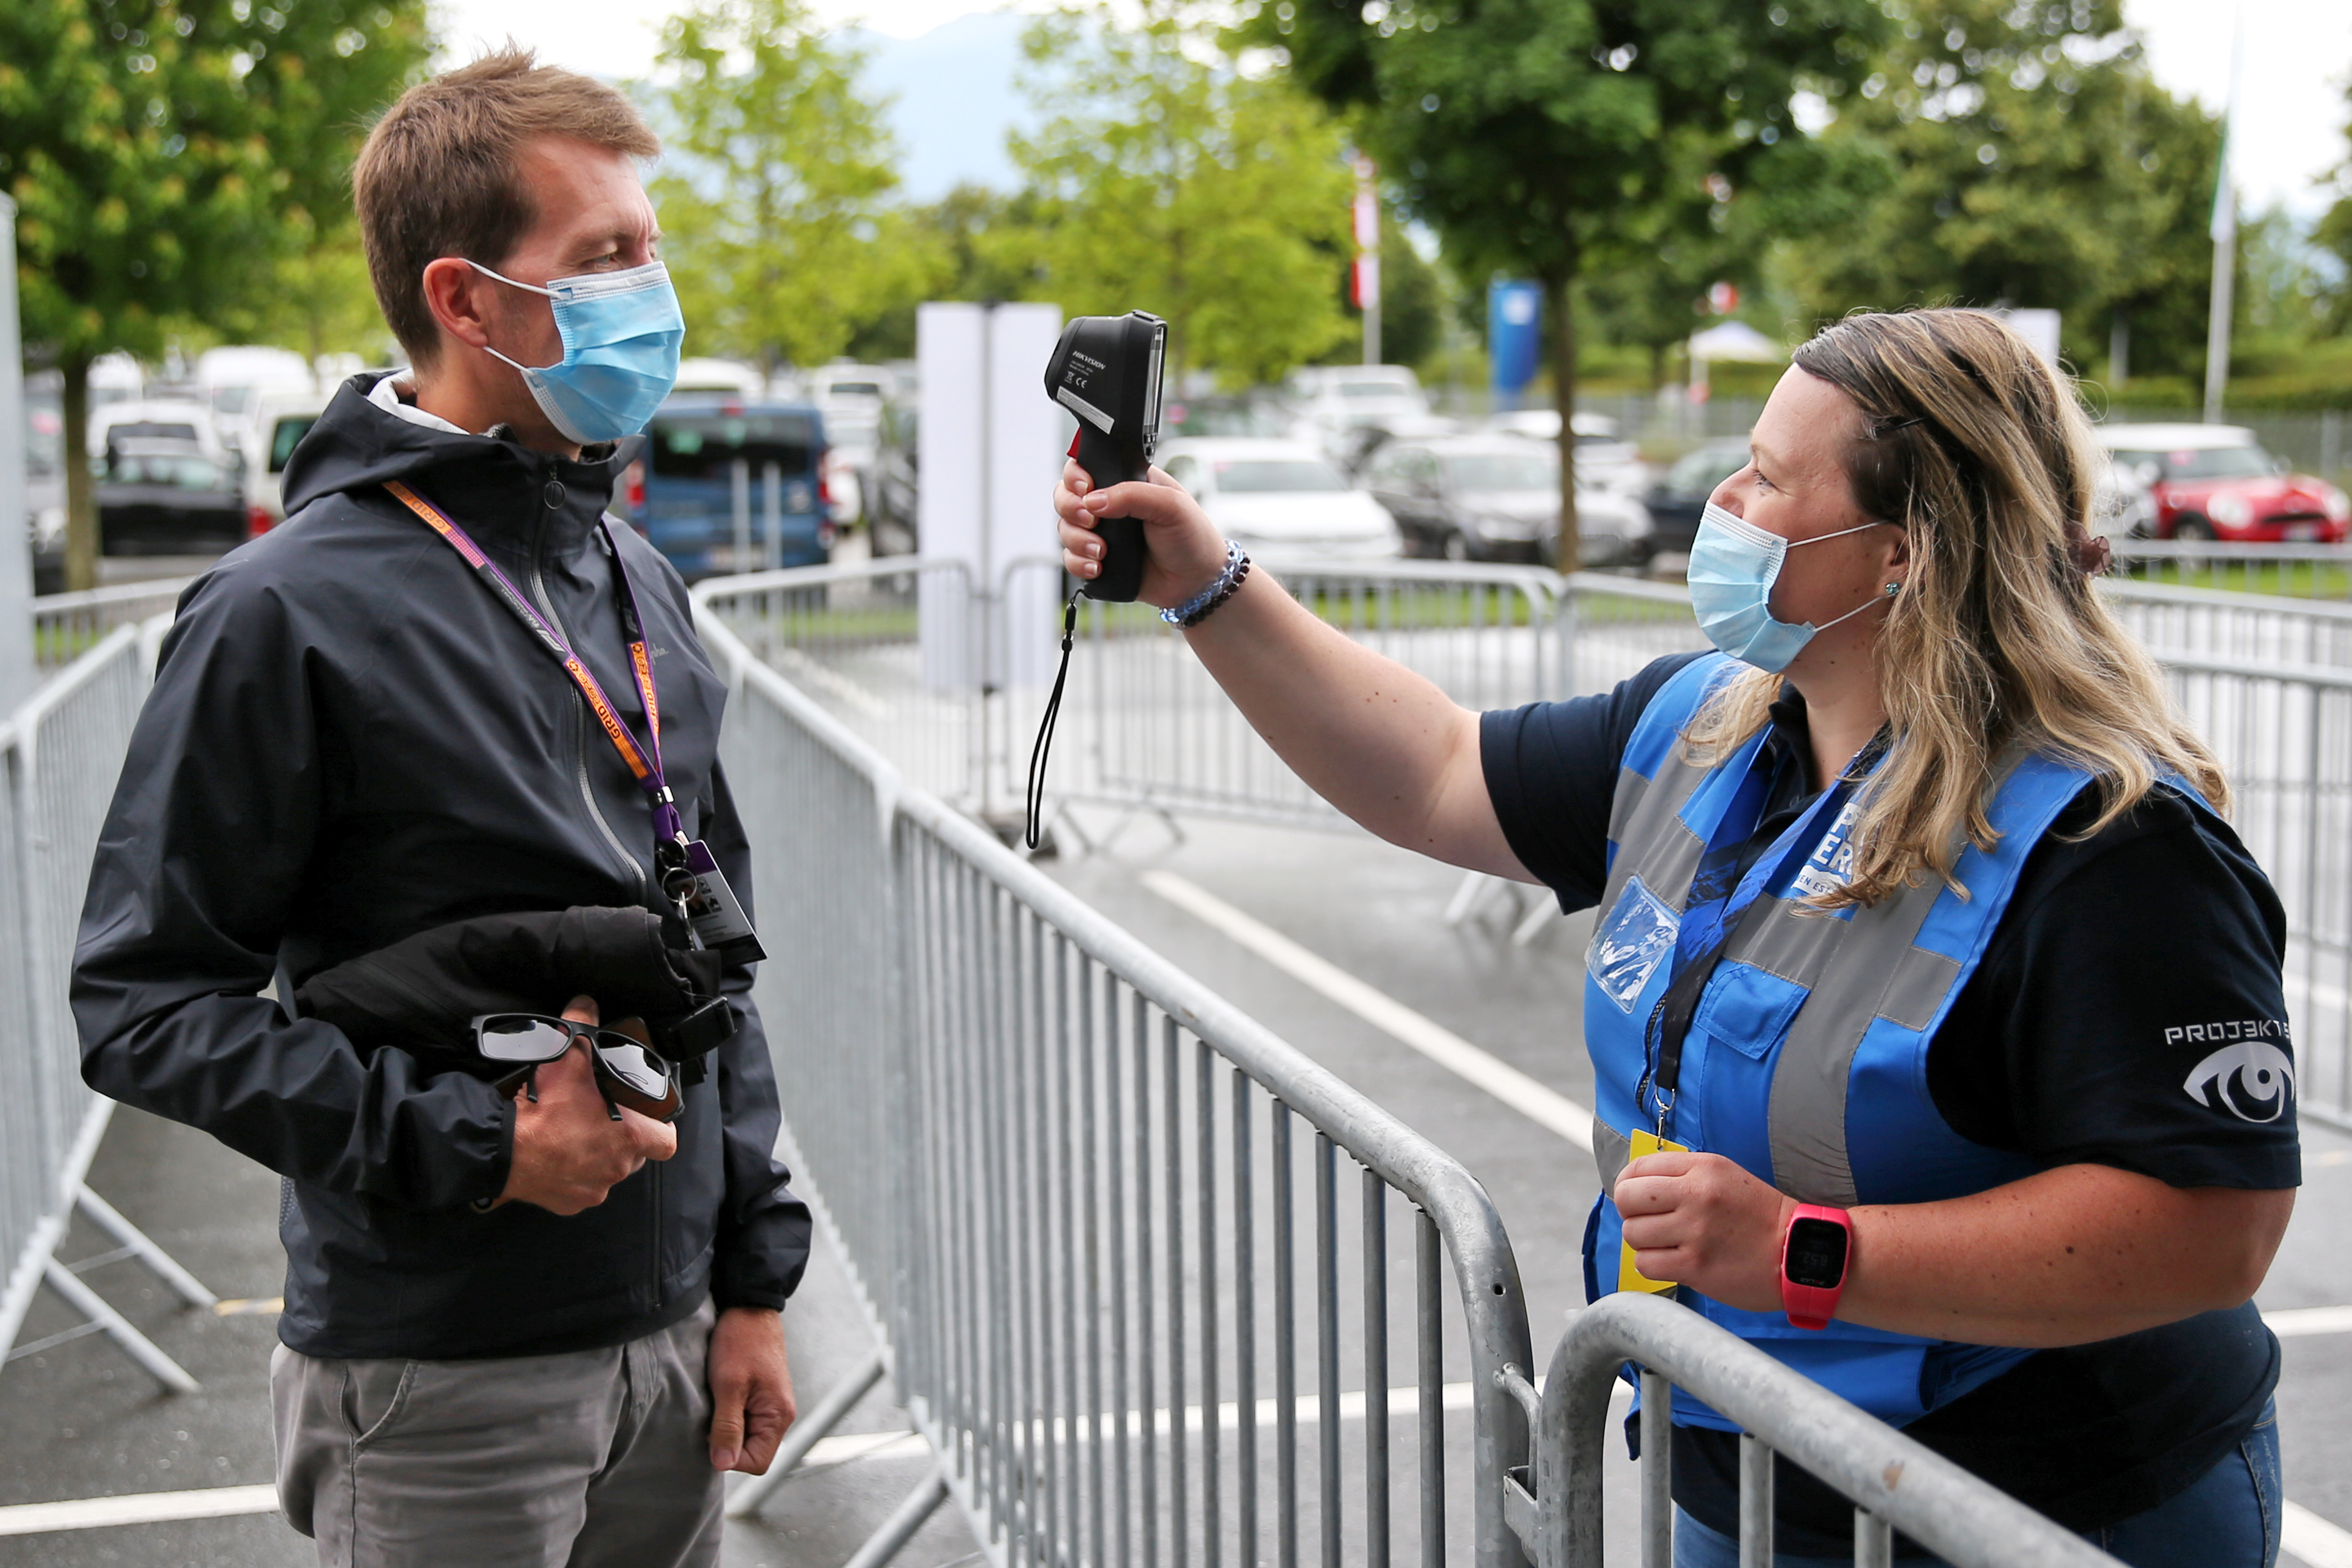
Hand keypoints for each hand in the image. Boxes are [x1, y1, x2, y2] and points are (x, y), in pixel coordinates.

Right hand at [496, 995, 677, 1214]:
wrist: (503, 1149)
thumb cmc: (544, 1108)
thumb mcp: (568, 1057)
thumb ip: (583, 1027)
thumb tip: (587, 1004)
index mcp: (631, 1137)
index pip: (667, 1141)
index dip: (660, 1128)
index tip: (649, 1118)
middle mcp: (617, 1168)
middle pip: (635, 1155)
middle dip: (623, 1138)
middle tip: (602, 1119)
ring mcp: (593, 1189)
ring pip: (606, 1172)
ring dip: (597, 1156)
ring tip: (575, 1135)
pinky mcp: (568, 1203)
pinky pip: (579, 1188)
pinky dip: (571, 1175)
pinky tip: (556, 1156)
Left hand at [707, 1306, 795, 1472]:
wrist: (748, 1306)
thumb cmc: (741, 1340)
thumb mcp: (728, 1385)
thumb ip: (727, 1427)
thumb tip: (723, 1463)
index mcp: (778, 1416)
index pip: (757, 1463)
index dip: (730, 1457)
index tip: (712, 1433)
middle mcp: (779, 1415)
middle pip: (751, 1451)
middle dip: (727, 1440)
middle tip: (711, 1415)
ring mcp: (770, 1405)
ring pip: (745, 1436)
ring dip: (726, 1426)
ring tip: (716, 1402)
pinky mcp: (760, 1396)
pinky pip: (743, 1420)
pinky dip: (728, 1414)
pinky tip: (719, 1396)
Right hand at [1053, 458, 1229, 608]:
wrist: (1197, 581)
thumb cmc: (1192, 536)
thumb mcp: (1170, 505)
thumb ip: (1132, 495)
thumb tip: (1093, 500)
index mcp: (1126, 481)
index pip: (1085, 467)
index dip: (1076, 476)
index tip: (1085, 489)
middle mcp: (1109, 505)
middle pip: (1066, 496)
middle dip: (1070, 508)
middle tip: (1090, 521)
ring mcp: (1102, 533)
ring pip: (1065, 529)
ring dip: (1076, 540)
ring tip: (1101, 552)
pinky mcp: (1098, 559)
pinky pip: (1071, 558)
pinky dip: (1078, 563)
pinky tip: (1098, 567)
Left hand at [1614, 1150, 1797, 1313]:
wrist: (1798, 1253)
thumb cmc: (1760, 1217)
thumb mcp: (1725, 1176)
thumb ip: (1683, 1175)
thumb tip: (1637, 1186)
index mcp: (1703, 1168)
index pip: (1638, 1167)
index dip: (1629, 1184)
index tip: (1637, 1198)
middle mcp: (1696, 1195)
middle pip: (1627, 1198)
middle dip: (1631, 1212)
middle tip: (1650, 1222)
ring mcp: (1694, 1232)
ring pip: (1632, 1233)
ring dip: (1644, 1242)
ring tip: (1667, 1244)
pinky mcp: (1695, 1266)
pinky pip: (1645, 1264)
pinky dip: (1653, 1265)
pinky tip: (1674, 1261)